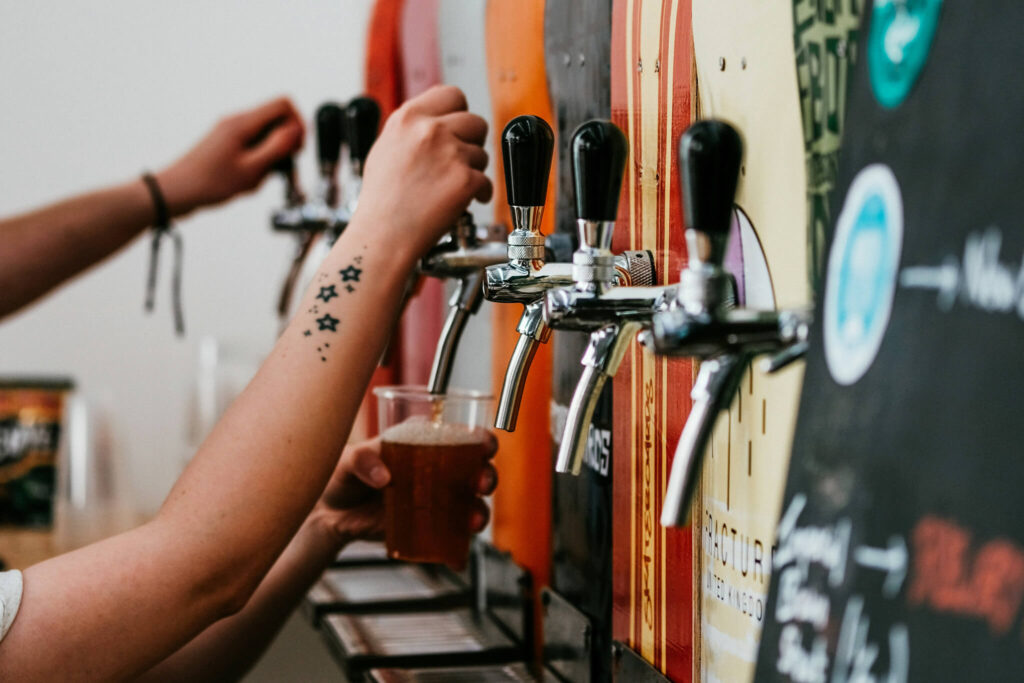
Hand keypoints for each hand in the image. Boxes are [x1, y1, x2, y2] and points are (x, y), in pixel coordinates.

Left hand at [156, 97, 304, 217]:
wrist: (176, 191)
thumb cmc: (207, 183)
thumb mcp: (250, 169)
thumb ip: (276, 147)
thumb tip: (296, 130)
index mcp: (243, 123)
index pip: (283, 104)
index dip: (298, 124)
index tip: (297, 148)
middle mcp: (237, 122)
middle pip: (277, 120)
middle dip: (285, 145)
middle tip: (281, 167)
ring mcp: (232, 132)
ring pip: (267, 136)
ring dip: (271, 157)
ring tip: (259, 177)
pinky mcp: (228, 143)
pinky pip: (254, 146)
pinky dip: (259, 162)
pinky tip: (249, 179)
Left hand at [310, 434, 498, 549]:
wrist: (328, 513)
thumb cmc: (341, 475)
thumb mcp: (347, 460)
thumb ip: (362, 460)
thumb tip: (384, 477)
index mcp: (422, 442)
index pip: (460, 435)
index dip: (479, 439)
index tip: (484, 446)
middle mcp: (436, 469)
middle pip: (475, 470)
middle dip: (486, 476)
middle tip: (480, 484)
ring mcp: (435, 500)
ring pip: (470, 505)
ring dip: (479, 512)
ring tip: (473, 521)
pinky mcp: (427, 528)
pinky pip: (450, 539)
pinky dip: (457, 551)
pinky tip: (457, 559)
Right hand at [350, 85, 491, 262]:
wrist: (383, 235)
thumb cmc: (381, 200)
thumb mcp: (386, 148)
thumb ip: (413, 130)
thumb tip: (436, 122)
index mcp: (409, 118)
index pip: (451, 94)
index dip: (459, 112)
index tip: (458, 128)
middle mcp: (430, 131)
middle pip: (475, 121)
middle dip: (472, 142)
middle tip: (461, 160)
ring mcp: (450, 154)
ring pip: (482, 154)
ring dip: (473, 170)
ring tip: (451, 187)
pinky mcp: (465, 180)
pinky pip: (486, 182)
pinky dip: (479, 194)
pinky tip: (463, 202)